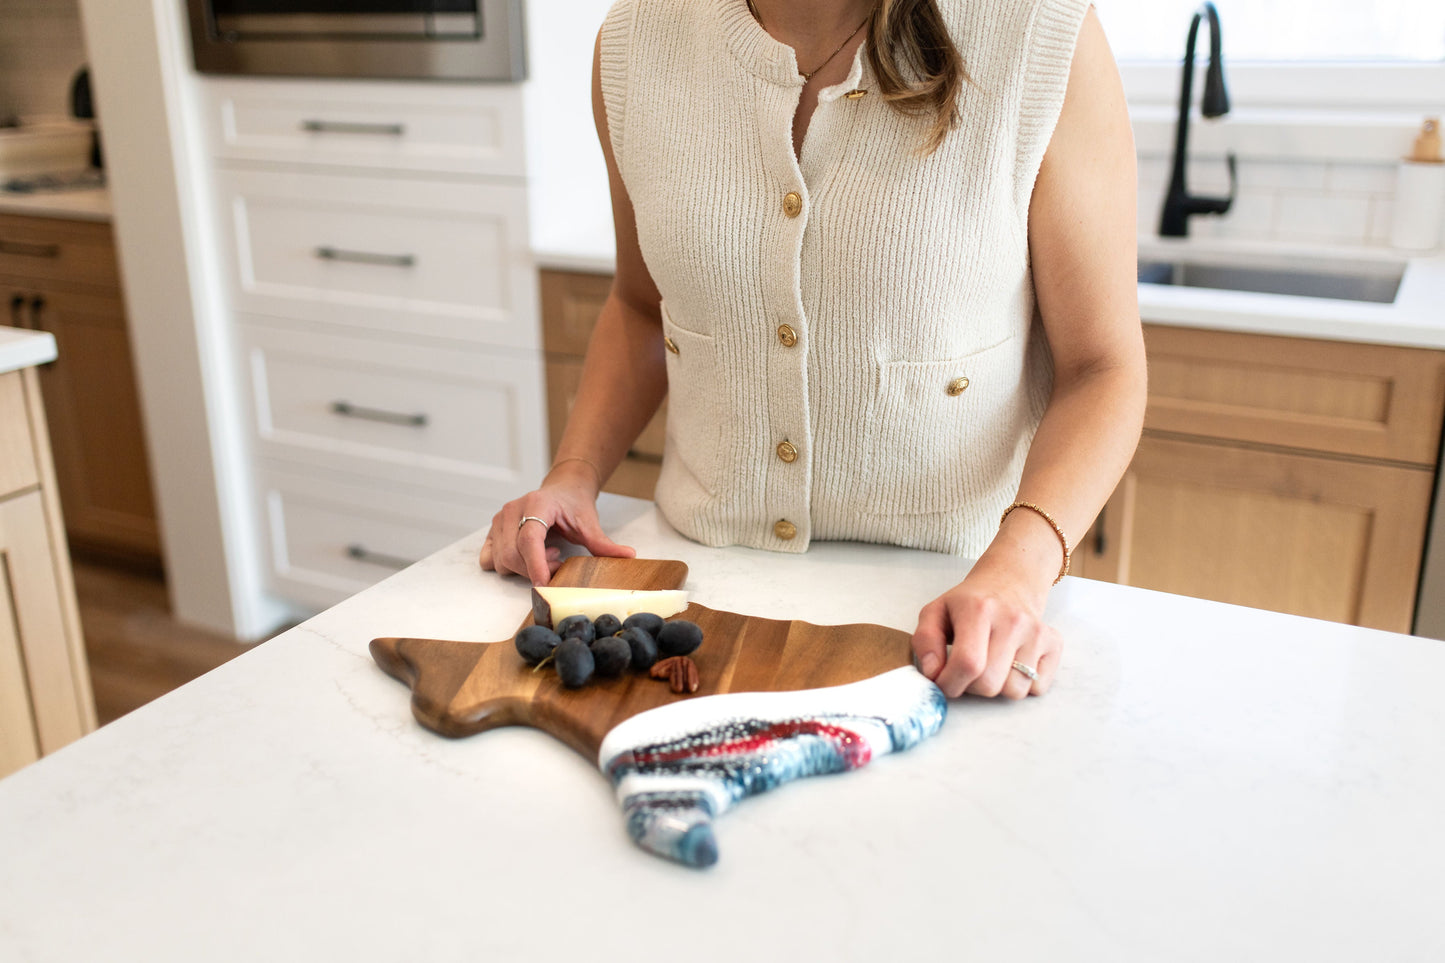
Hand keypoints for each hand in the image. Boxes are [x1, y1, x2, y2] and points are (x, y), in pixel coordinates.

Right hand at [478, 462, 634, 584]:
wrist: (563, 489)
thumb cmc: (574, 504)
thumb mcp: (590, 523)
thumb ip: (603, 543)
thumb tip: (628, 555)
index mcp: (536, 504)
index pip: (529, 540)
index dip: (536, 565)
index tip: (544, 584)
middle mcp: (512, 510)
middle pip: (513, 554)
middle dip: (535, 569)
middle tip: (558, 563)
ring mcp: (499, 519)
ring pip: (501, 560)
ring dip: (523, 567)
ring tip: (546, 554)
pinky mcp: (493, 530)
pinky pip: (489, 558)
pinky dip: (508, 564)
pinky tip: (527, 556)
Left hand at [910, 554, 1061, 698]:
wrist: (1009, 581)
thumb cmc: (969, 603)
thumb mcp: (936, 612)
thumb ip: (925, 641)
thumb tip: (933, 673)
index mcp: (979, 608)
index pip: (967, 663)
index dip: (950, 683)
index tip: (943, 683)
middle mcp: (1012, 619)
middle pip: (989, 683)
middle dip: (971, 687)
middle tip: (966, 671)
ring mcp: (1037, 632)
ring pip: (1014, 691)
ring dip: (997, 688)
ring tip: (990, 665)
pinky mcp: (1054, 643)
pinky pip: (1038, 688)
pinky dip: (1022, 685)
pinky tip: (1011, 663)